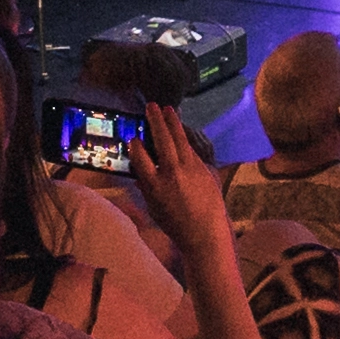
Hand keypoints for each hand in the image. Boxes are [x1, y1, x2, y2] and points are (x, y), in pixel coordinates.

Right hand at [128, 99, 222, 239]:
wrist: (206, 232)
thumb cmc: (175, 223)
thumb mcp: (154, 208)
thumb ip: (146, 186)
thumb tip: (139, 168)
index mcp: (155, 186)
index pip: (140, 158)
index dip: (136, 146)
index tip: (133, 138)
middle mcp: (172, 174)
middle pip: (162, 141)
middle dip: (156, 121)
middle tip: (151, 106)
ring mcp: (190, 169)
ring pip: (180, 139)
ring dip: (173, 122)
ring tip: (168, 109)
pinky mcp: (204, 168)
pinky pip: (191, 149)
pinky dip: (184, 138)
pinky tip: (181, 131)